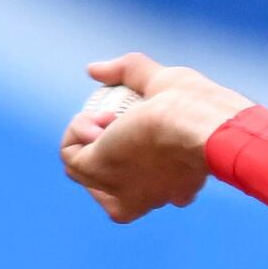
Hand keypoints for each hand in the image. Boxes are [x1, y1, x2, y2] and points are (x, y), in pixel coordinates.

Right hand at [64, 52, 252, 221]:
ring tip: (112, 118)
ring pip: (83, 167)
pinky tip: (103, 120)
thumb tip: (93, 70)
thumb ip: (129, 72)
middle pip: (110, 177)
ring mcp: (121, 193)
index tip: (135, 122)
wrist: (198, 124)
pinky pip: (70, 156)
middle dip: (104, 141)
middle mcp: (149, 198)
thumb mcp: (164, 82)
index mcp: (176, 188)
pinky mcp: (99, 175)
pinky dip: (76, 130)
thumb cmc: (197, 106)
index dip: (129, 143)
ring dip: (87, 132)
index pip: (146, 181)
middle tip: (120, 119)